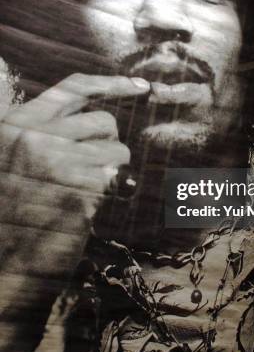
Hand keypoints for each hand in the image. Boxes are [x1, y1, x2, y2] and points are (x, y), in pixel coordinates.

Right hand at [0, 73, 149, 271]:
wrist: (1, 267)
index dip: (111, 84)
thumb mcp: (12, 157)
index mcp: (19, 124)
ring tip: (85, 193)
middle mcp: (38, 137)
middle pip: (104, 121)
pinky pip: (119, 178)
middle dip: (107, 143)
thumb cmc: (10, 213)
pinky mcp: (83, 191)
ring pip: (118, 150)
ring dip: (113, 170)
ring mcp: (60, 162)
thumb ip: (45, 132)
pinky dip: (115, 193)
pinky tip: (90, 208)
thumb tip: (99, 120)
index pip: (74, 88)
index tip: (141, 87)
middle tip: (91, 170)